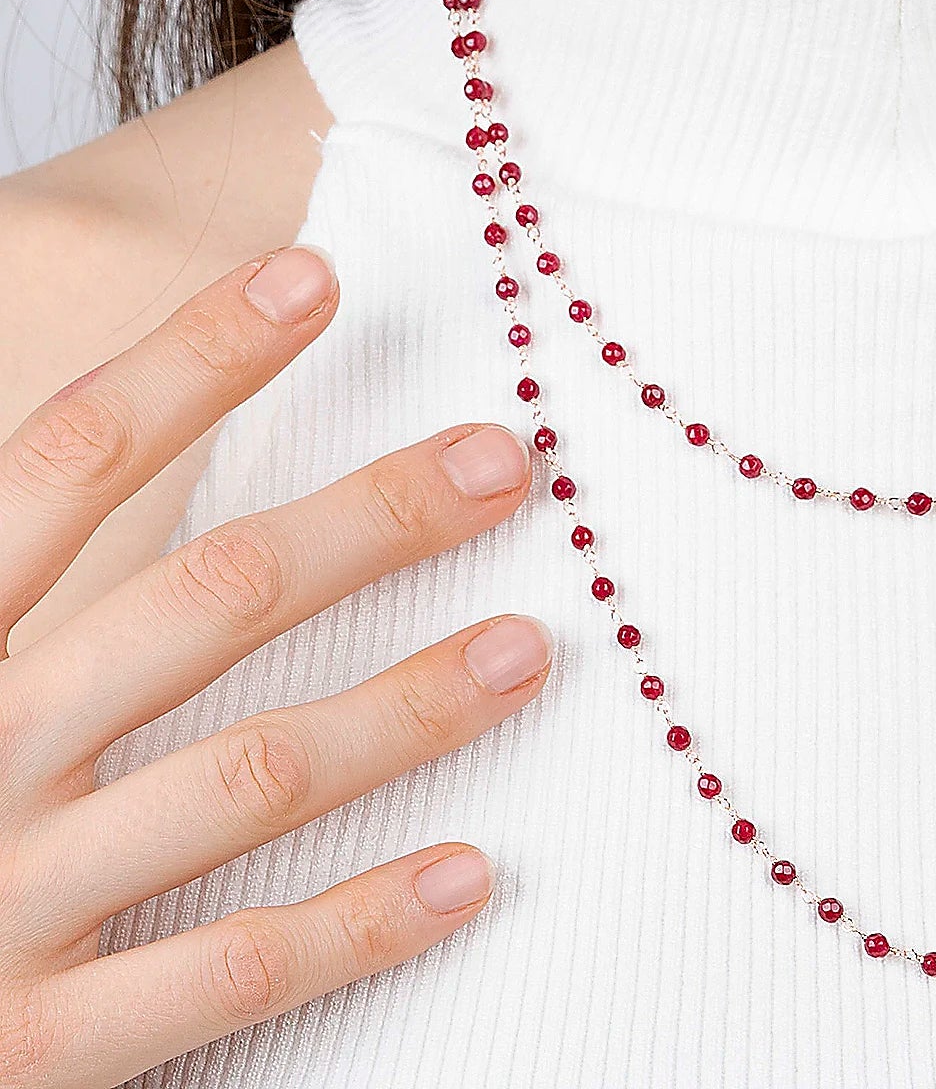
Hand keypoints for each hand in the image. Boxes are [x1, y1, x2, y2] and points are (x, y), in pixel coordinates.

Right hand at [0, 248, 550, 1087]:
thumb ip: (14, 573)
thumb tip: (128, 440)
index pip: (69, 462)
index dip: (193, 360)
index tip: (312, 278)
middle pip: (202, 599)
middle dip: (368, 521)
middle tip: (505, 460)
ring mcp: (0, 906)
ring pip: (247, 778)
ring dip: (406, 708)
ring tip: (529, 649)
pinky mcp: (34, 1051)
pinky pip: (226, 977)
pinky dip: (357, 926)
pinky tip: (470, 873)